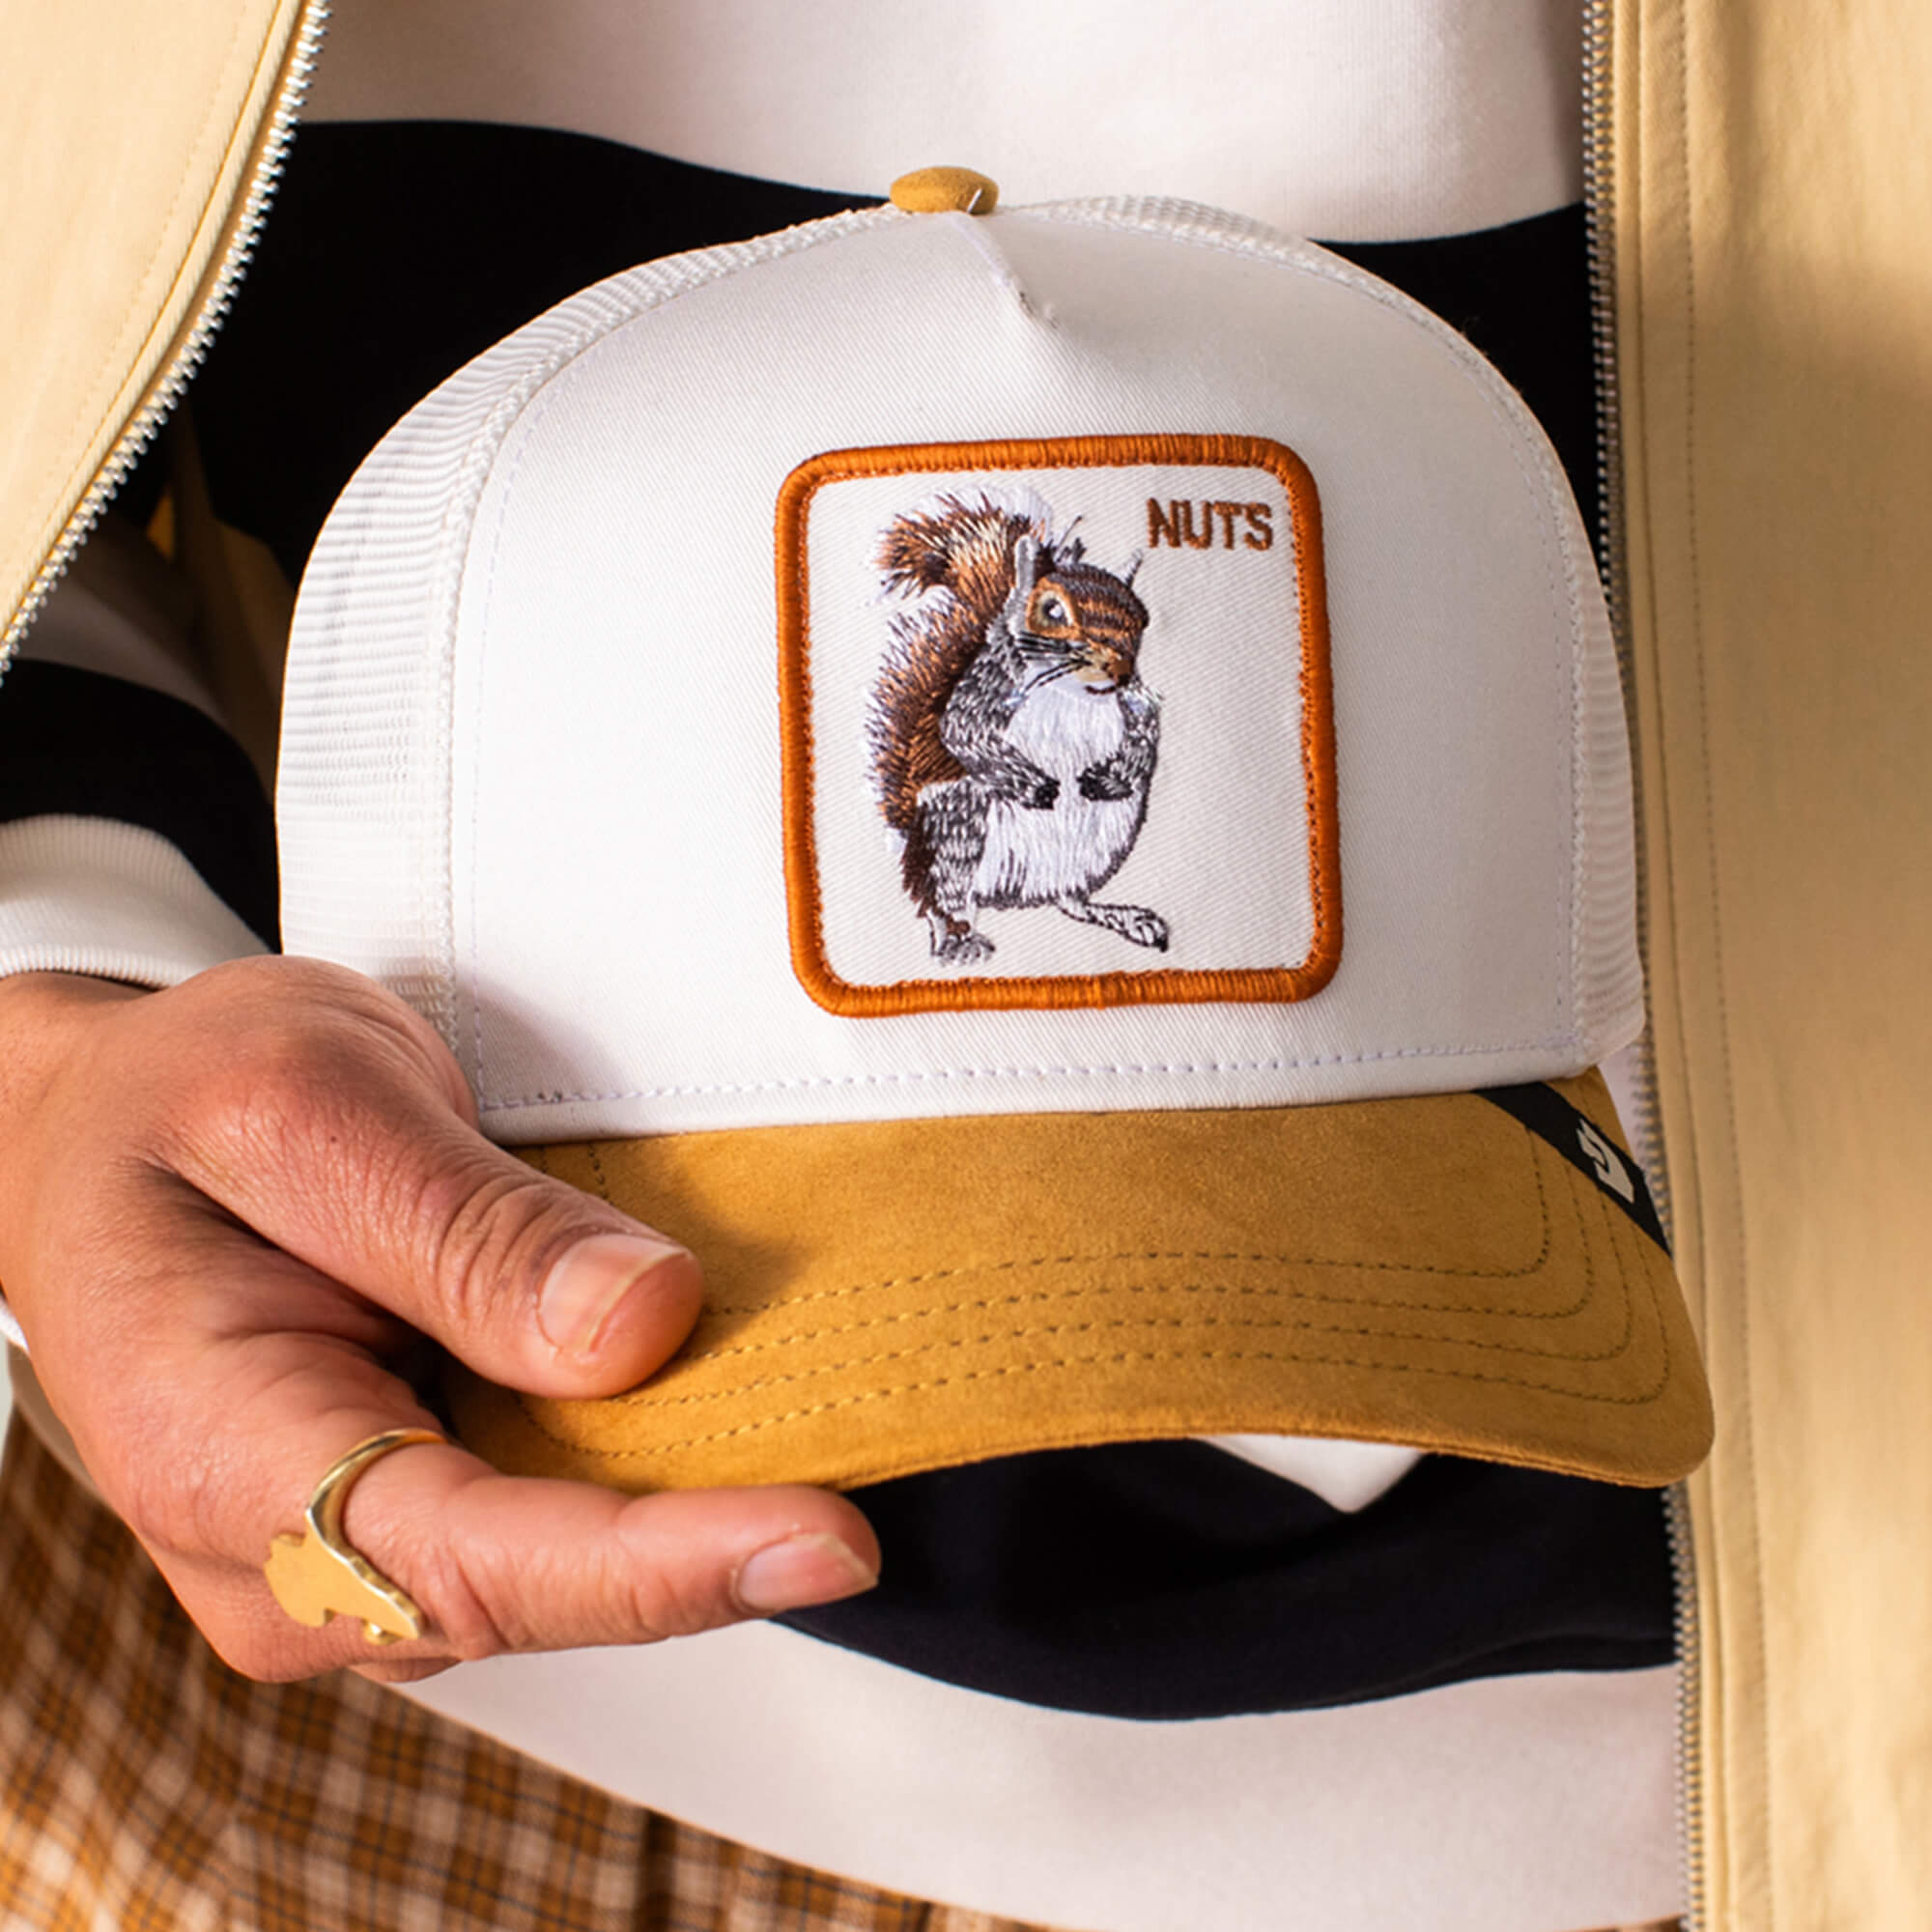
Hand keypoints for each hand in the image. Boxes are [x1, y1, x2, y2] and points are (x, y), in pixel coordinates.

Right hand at [0, 959, 878, 1684]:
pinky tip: (741, 1394)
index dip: (663, 1564)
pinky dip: (656, 1464)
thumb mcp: (302, 1104)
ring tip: (832, 1397)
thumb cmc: (175, 1108)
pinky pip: (556, 1517)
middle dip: (716, 1528)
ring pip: (563, 1565)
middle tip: (884, 1425)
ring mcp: (353, 1555)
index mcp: (224, 1457)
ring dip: (699, 1493)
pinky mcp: (414, 1515)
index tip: (828, 1537)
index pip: (471, 1562)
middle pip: (543, 1587)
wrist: (98, 1136)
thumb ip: (462, 1226)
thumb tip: (646, 1327)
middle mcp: (288, 1558)